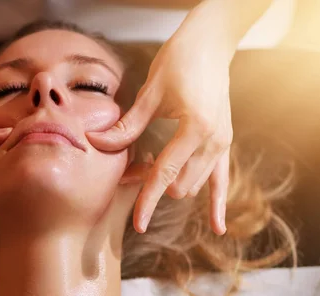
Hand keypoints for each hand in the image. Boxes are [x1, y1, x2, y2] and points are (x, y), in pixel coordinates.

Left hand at [87, 34, 231, 235]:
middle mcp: (214, 141)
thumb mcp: (150, 93)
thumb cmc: (179, 61)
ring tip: (146, 169)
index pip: (165, 174)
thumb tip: (95, 142)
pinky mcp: (224, 143)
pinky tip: (218, 228)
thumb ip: (127, 126)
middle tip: (129, 170)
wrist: (210, 43)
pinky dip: (217, 203)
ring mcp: (222, 144)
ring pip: (193, 185)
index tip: (138, 224)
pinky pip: (222, 181)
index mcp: (195, 128)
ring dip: (170, 185)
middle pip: (178, 185)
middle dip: (153, 186)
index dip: (148, 201)